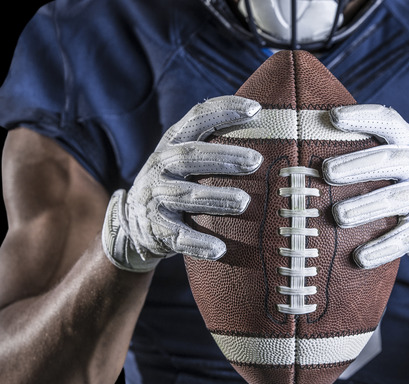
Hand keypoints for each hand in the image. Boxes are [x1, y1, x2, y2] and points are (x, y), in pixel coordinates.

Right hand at [102, 96, 263, 271]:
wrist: (135, 225)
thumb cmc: (178, 184)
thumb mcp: (187, 160)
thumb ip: (215, 145)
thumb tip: (273, 129)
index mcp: (173, 142)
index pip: (197, 119)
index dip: (224, 111)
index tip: (255, 109)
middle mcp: (161, 165)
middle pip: (190, 156)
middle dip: (223, 157)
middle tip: (256, 161)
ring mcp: (154, 197)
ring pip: (184, 195)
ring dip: (215, 198)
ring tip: (244, 202)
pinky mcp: (155, 228)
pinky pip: (178, 236)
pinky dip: (198, 242)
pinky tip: (219, 249)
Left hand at [321, 105, 408, 274]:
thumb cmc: (408, 184)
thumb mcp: (397, 160)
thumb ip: (366, 149)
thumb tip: (307, 134)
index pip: (388, 122)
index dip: (362, 117)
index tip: (333, 117)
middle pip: (389, 160)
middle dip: (357, 165)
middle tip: (327, 172)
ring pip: (395, 200)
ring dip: (365, 207)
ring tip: (338, 216)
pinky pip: (404, 238)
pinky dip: (382, 249)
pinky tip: (359, 258)